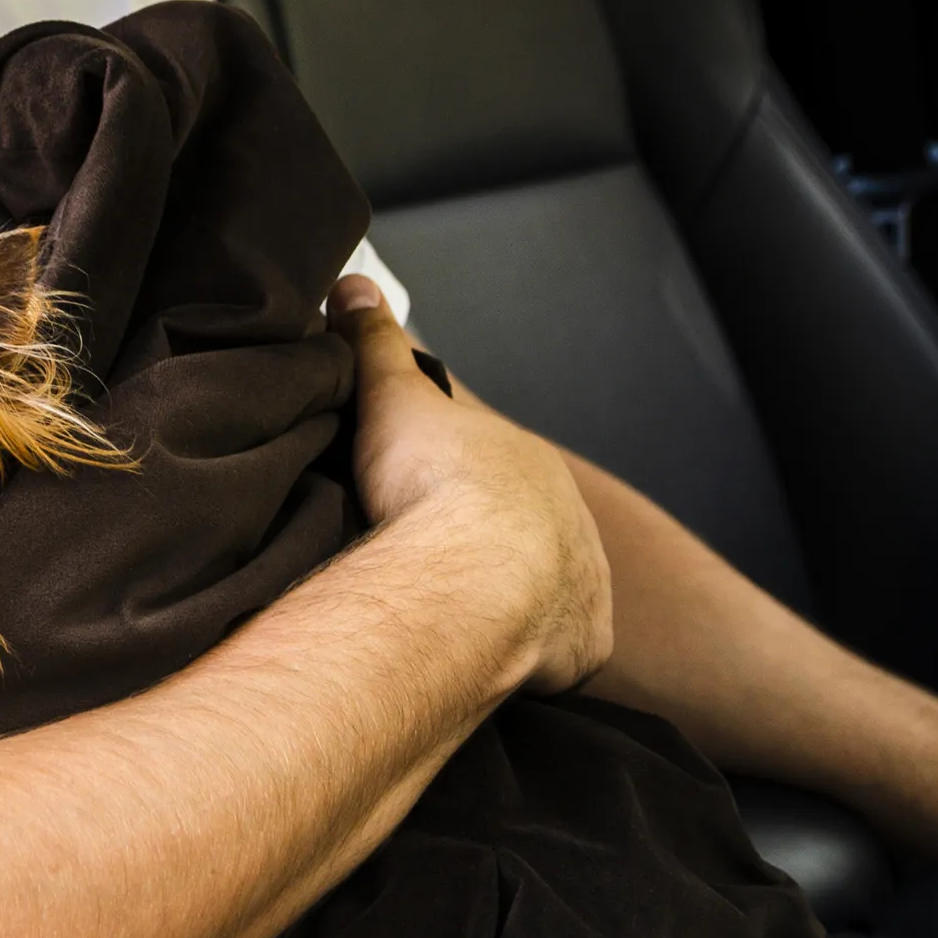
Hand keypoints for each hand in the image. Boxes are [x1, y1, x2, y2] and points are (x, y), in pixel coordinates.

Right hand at [328, 276, 612, 694]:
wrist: (473, 580)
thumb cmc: (434, 483)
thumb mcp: (392, 394)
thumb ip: (373, 340)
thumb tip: (353, 284)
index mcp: (531, 461)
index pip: (491, 463)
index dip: (451, 473)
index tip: (413, 488)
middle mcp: (572, 520)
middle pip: (523, 528)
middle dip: (482, 539)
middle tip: (423, 553)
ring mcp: (584, 586)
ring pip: (544, 589)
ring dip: (506, 597)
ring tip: (447, 609)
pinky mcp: (582, 647)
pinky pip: (557, 649)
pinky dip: (526, 653)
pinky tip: (482, 651)